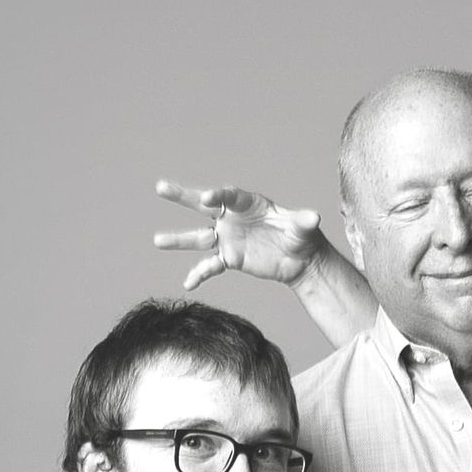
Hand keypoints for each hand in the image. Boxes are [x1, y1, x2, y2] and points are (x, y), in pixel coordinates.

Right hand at [153, 181, 328, 291]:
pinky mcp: (229, 259)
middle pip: (203, 206)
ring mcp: (227, 238)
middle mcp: (232, 218)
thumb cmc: (301, 236)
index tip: (207, 198)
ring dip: (179, 240)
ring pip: (199, 237)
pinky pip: (210, 266)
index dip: (217, 195)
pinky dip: (200, 274)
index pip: (229, 195)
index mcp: (248, 203)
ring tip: (157, 241)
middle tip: (160, 187)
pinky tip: (189, 284)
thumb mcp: (303, 228)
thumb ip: (303, 222)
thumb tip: (314, 218)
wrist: (300, 260)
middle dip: (182, 196)